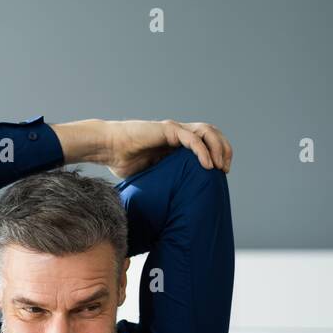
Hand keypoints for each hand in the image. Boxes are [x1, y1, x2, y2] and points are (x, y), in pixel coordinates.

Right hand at [103, 119, 231, 178]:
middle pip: (211, 134)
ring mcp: (174, 129)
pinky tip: (208, 165)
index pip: (206, 142)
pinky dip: (202, 151)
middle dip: (223, 149)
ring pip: (206, 132)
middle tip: (225, 169)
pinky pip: (191, 139)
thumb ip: (164, 180)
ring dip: (217, 148)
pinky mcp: (168, 130)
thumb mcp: (151, 174)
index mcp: (176, 143)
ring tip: (220, 166)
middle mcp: (179, 133)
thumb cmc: (123, 161)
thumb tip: (171, 203)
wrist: (108, 148)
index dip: (217, 154)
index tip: (221, 172)